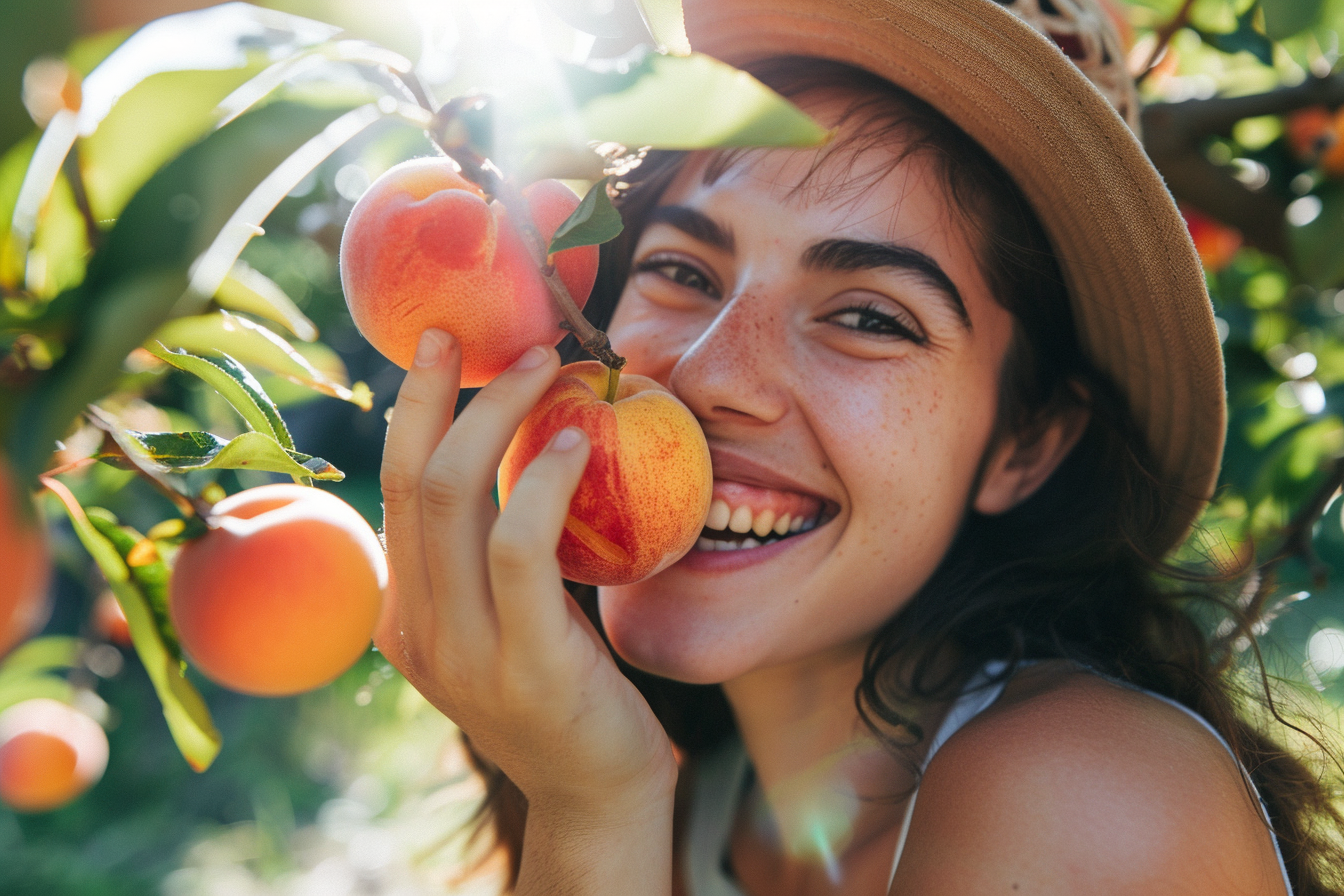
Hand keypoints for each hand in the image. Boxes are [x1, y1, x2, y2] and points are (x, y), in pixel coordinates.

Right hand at [375, 329, 677, 816]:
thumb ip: (482, 564)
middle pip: (410, 479)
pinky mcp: (525, 662)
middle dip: (438, 392)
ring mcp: (461, 650)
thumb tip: (507, 467)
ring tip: (545, 364)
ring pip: (451, 498)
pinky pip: (518, 547)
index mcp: (402, 616)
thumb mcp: (502, 625)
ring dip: (496, 416)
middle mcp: (414, 630)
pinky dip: (543, 483)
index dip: (415, 412)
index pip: (393, 491)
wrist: (597, 792)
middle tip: (477, 333)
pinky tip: (573, 443)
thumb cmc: (565, 692)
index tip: (440, 352)